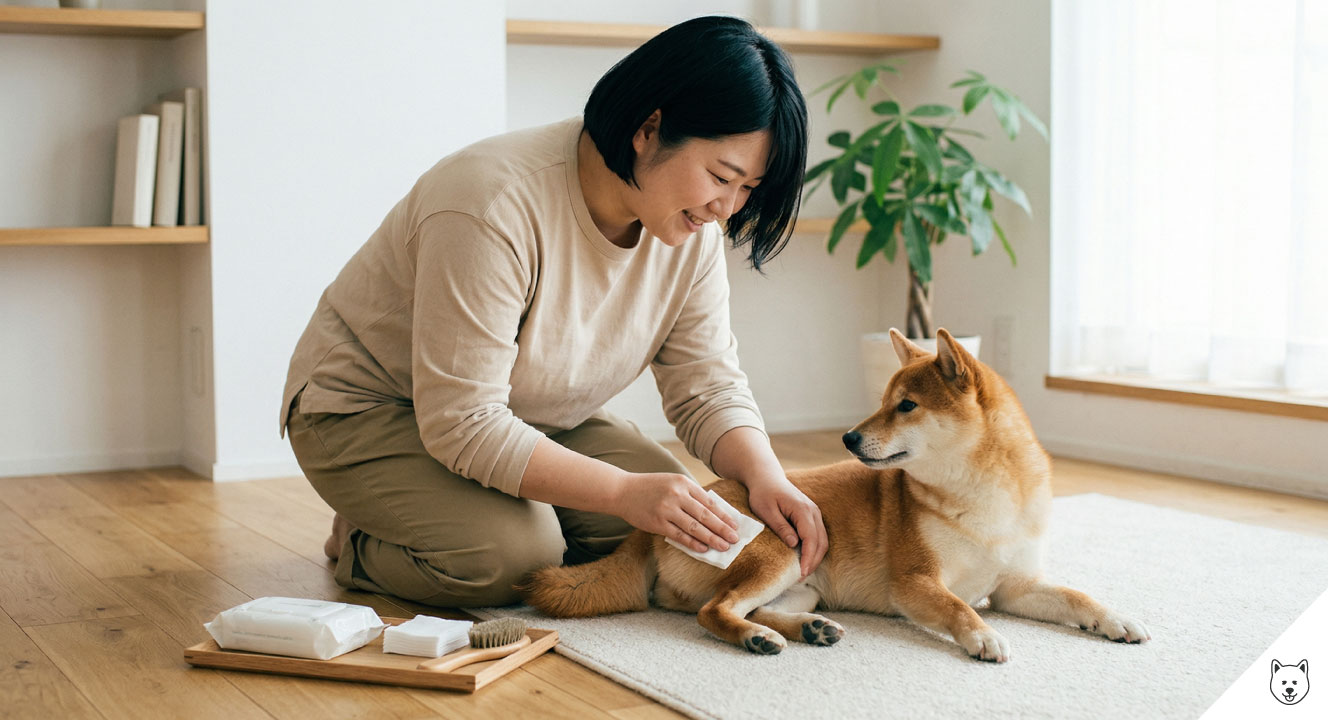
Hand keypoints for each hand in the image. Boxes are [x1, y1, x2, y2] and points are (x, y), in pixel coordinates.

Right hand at [611, 472, 739, 553]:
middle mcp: (676, 495)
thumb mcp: (672, 483)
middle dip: (722, 529)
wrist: (622, 491)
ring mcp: (667, 509)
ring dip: (711, 538)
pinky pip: (679, 535)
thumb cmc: (650, 487)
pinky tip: (704, 549)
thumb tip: (712, 513)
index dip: (724, 515)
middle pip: (705, 515)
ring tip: (724, 546)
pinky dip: (693, 543)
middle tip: (735, 539)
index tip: (734, 525)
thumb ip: (690, 495)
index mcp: (683, 483)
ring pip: (695, 527)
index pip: (709, 501)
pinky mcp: (657, 523)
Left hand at [745, 475, 825, 578]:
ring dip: (815, 557)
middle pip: (821, 542)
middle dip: (813, 562)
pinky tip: (804, 559)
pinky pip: (818, 536)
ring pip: (822, 540)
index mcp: (802, 510)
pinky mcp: (811, 516)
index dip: (808, 558)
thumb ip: (781, 527)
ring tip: (803, 572)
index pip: (811, 539)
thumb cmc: (763, 493)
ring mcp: (814, 513)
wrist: (766, 477)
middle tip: (801, 577)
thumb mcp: (766, 511)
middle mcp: (813, 511)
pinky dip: (814, 549)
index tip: (801, 573)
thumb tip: (794, 544)